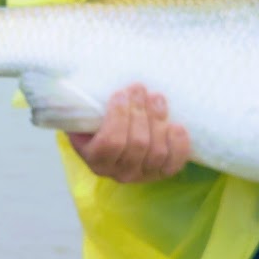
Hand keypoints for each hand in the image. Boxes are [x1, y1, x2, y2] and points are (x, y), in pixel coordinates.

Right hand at [67, 84, 191, 183]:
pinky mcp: (161, 174)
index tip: (120, 93)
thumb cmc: (98, 123)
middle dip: (140, 112)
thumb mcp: (85, 115)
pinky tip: (177, 125)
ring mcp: (141, 175)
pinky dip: (178, 145)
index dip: (118, 116)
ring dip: (158, 121)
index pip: (110, 143)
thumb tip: (79, 82)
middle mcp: (118, 173)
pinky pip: (173, 163)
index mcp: (95, 159)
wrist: (113, 139)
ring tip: (157, 98)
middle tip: (139, 88)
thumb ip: (84, 105)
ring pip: (156, 151)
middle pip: (137, 144)